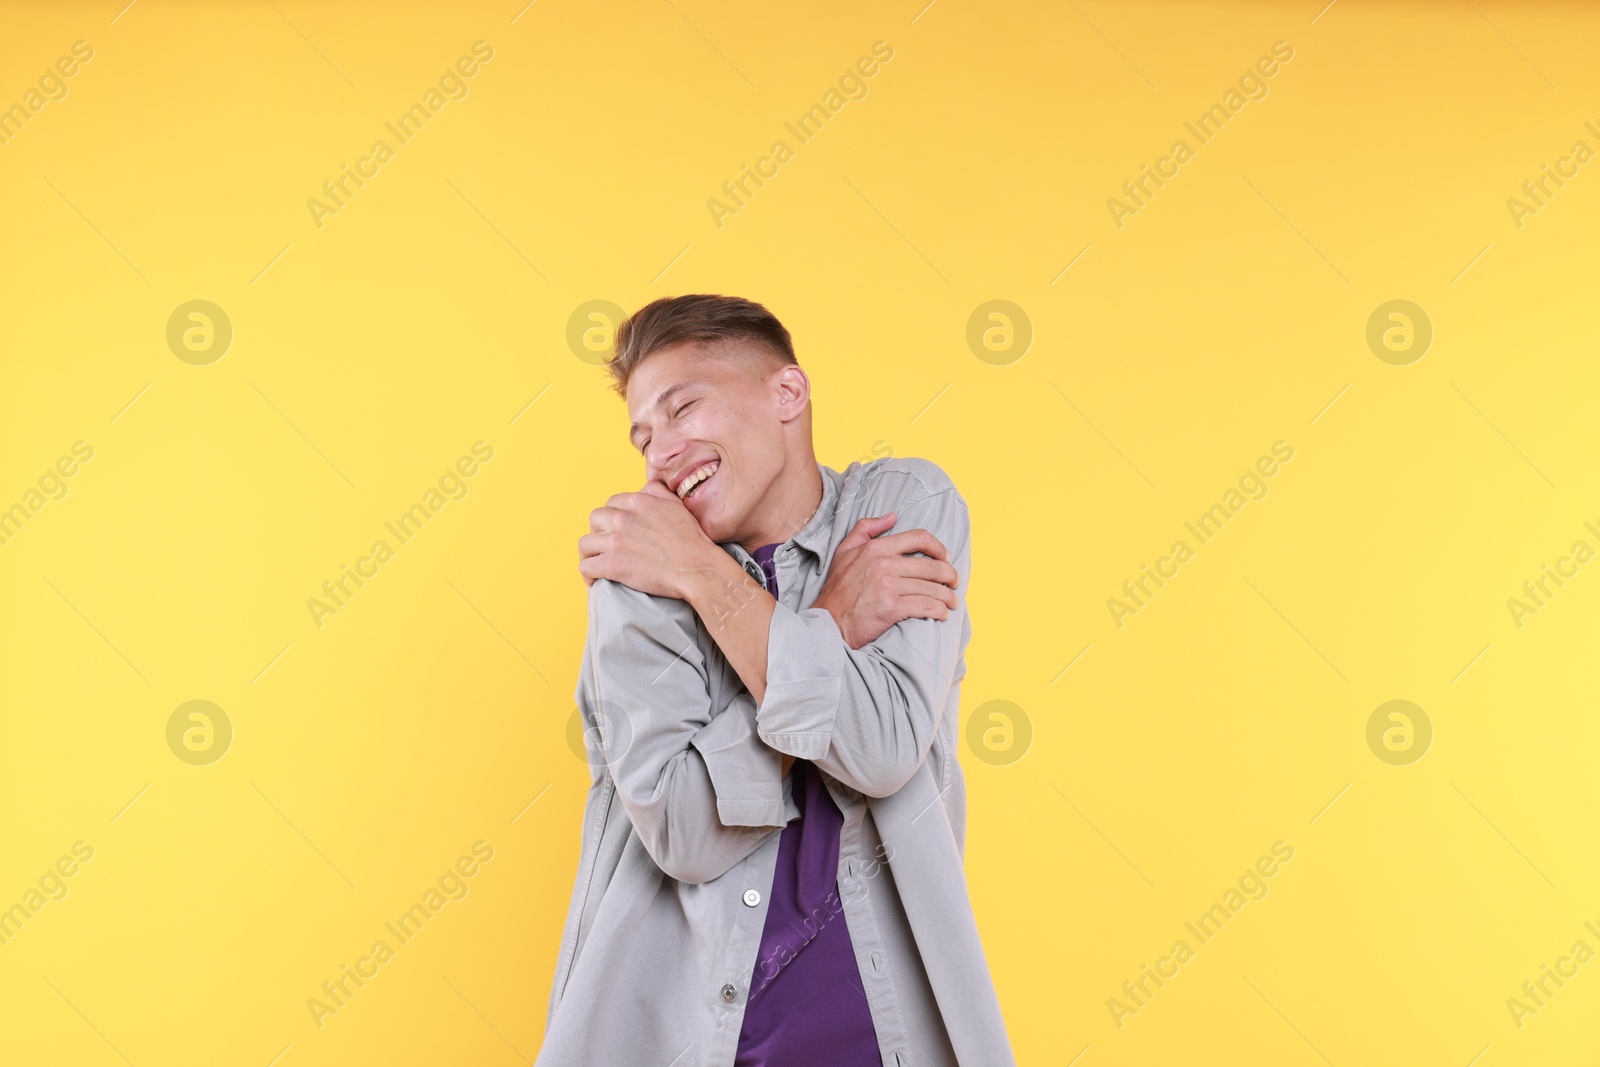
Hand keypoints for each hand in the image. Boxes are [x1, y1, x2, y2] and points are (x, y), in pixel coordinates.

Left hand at [578, 481, 721, 598]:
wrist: (696, 567)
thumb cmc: (692, 539)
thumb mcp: (677, 505)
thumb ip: (658, 491)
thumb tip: (647, 486)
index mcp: (637, 502)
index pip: (612, 503)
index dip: (613, 516)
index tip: (617, 528)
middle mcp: (623, 518)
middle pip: (595, 519)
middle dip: (599, 531)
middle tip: (606, 544)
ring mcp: (615, 541)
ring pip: (585, 544)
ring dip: (589, 554)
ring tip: (596, 562)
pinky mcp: (612, 565)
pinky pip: (586, 567)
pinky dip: (588, 574)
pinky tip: (594, 580)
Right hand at [811, 513, 958, 649]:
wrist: (828, 623)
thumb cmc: (837, 590)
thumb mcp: (844, 551)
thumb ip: (866, 529)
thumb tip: (891, 516)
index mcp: (876, 548)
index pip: (919, 538)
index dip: (939, 547)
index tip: (946, 557)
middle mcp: (884, 564)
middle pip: (932, 565)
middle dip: (950, 575)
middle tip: (954, 583)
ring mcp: (888, 586)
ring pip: (932, 588)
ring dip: (947, 596)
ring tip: (952, 602)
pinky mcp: (891, 608)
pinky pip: (926, 606)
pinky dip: (939, 610)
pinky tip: (942, 614)